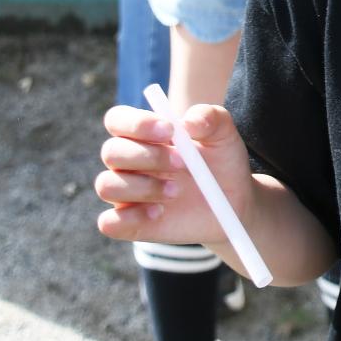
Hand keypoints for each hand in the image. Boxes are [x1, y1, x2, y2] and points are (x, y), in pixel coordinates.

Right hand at [95, 103, 254, 246]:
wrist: (233, 203)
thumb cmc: (222, 161)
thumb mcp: (224, 134)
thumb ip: (209, 117)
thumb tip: (187, 123)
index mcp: (144, 134)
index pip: (118, 120)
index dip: (136, 123)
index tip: (169, 130)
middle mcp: (128, 162)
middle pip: (111, 152)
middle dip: (147, 156)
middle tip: (183, 163)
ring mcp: (126, 194)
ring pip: (107, 185)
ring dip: (143, 187)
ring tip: (176, 191)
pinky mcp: (130, 223)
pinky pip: (110, 223)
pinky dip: (131, 217)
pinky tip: (159, 212)